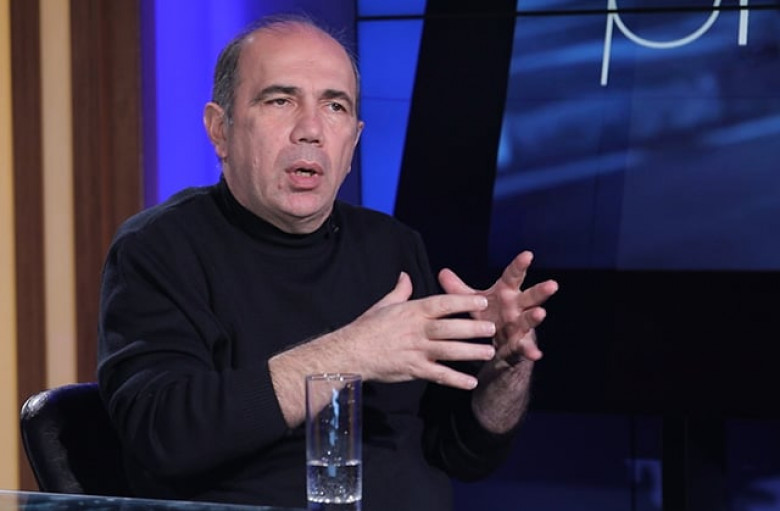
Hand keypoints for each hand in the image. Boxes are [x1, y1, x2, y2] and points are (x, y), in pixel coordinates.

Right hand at [335, 272, 496, 389]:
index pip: (442, 303)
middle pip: (450, 328)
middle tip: (493, 328)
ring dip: (470, 352)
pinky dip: (455, 380)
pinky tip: (471, 383)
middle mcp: (417, 330)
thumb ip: (400, 291)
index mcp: (412, 311)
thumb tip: (406, 276)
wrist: (350, 353)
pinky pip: (438, 375)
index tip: (482, 300)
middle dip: (473, 328)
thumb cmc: (367, 327)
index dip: (463, 301)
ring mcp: (416, 350)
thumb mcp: (383, 304)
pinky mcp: (413, 369)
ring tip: (489, 352)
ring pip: (448, 351)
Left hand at [438, 251, 557, 363]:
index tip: (528, 254)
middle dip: (541, 291)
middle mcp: (517, 307)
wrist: (496, 347)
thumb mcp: (473, 302)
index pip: (514, 276)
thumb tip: (442, 272)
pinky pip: (525, 347)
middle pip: (531, 296)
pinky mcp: (520, 344)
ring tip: (540, 314)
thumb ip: (459, 290)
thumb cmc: (488, 317)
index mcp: (506, 293)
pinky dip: (531, 350)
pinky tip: (536, 354)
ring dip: (536, 317)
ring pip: (530, 319)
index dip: (520, 265)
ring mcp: (520, 326)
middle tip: (552, 284)